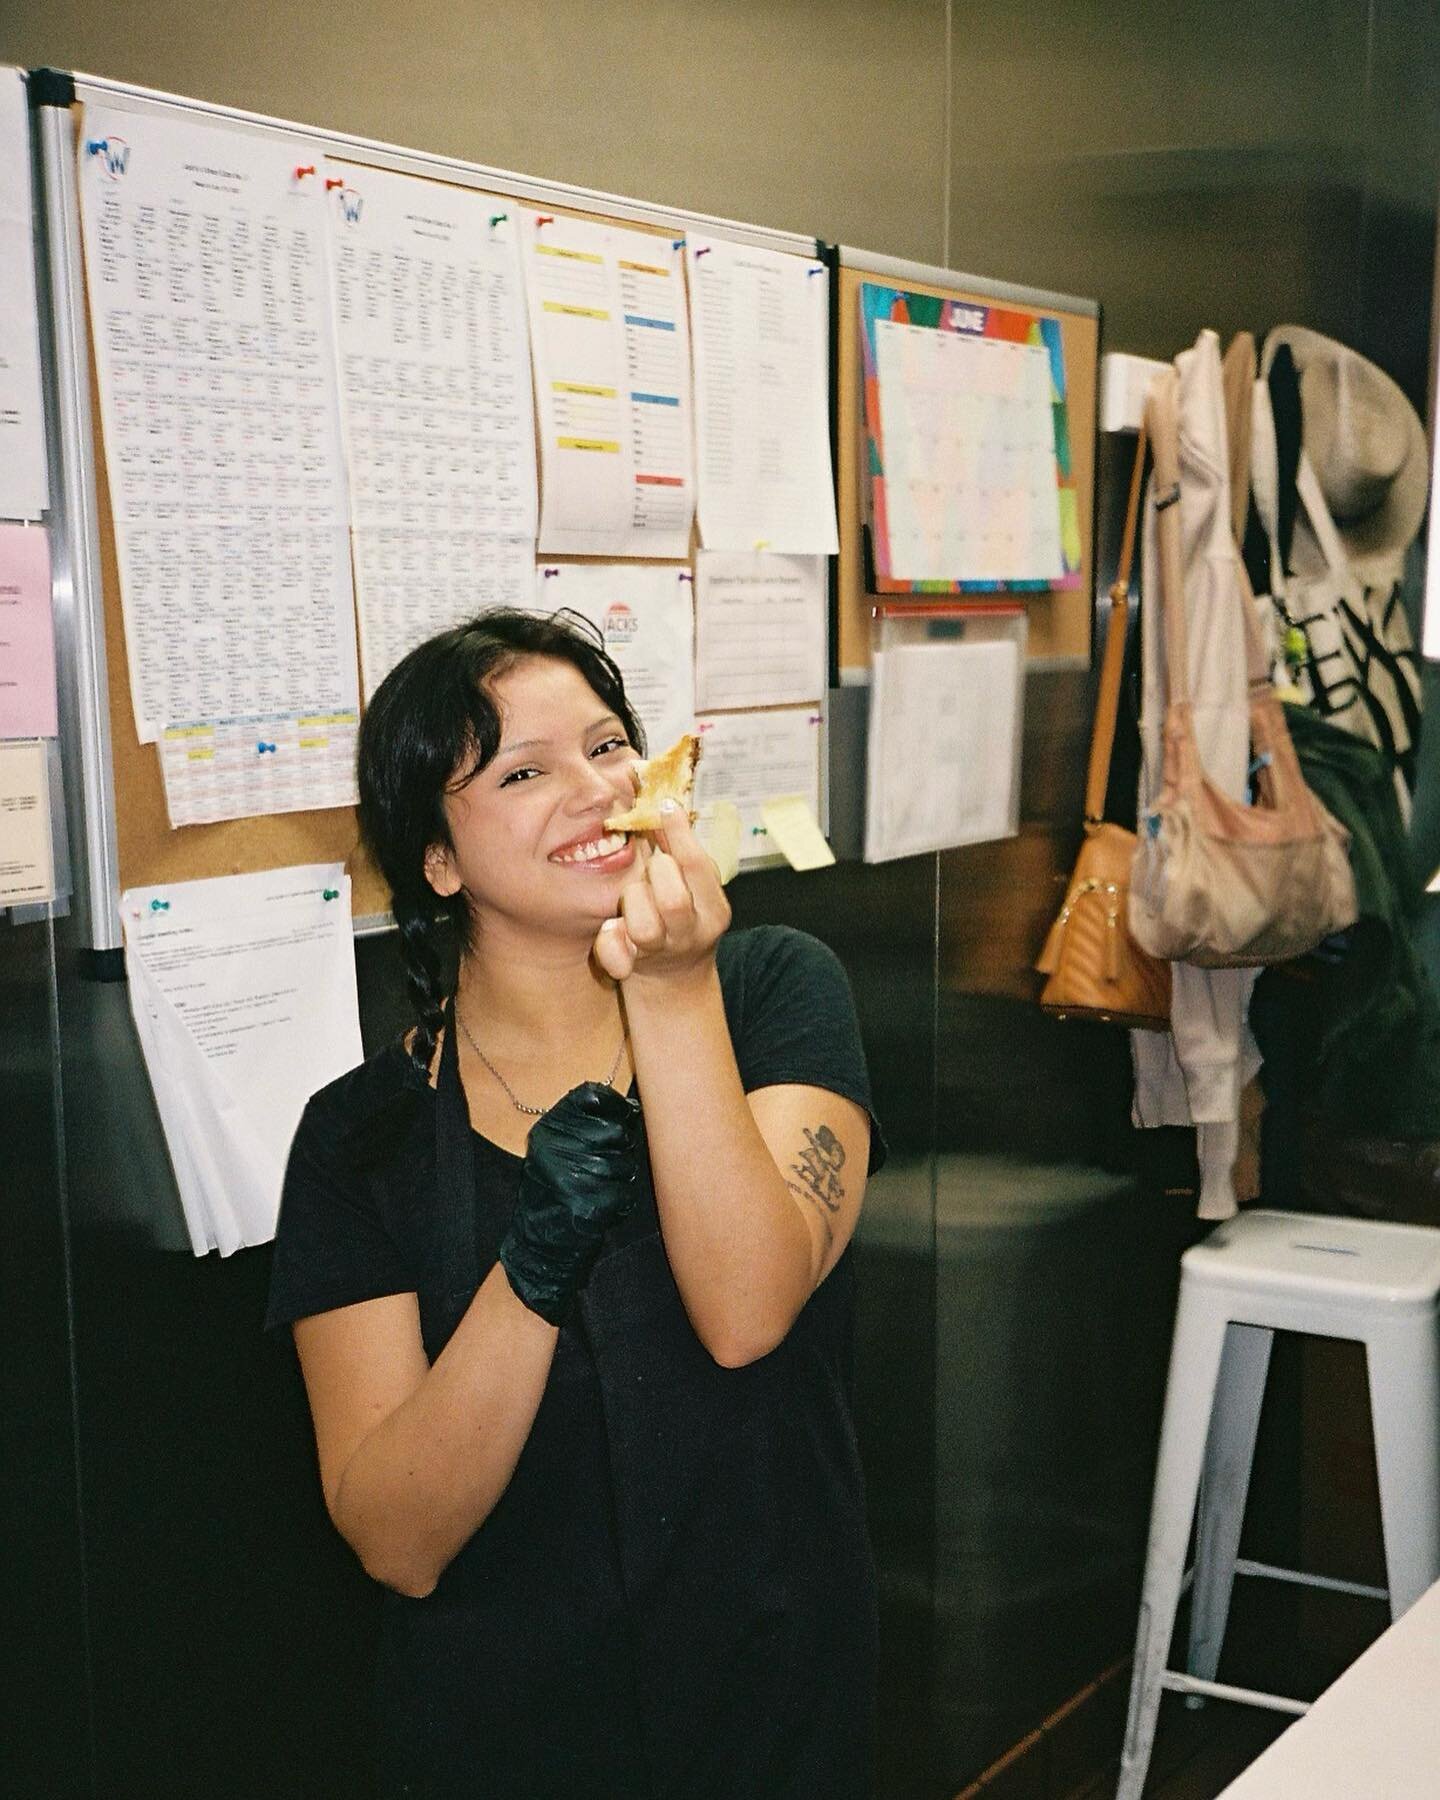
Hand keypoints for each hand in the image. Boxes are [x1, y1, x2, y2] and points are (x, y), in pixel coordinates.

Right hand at [499, 1081, 642, 1325]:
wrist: (536, 1247)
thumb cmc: (553, 1194)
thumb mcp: (556, 1151)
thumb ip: (587, 1126)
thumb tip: (632, 1107)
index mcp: (547, 1130)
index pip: (593, 1096)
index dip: (615, 1105)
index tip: (624, 1116)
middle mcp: (555, 1148)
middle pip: (617, 1131)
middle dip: (621, 1151)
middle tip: (607, 1168)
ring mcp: (570, 1176)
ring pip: (624, 1163)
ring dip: (621, 1180)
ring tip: (600, 1190)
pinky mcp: (585, 1205)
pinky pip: (624, 1194)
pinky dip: (620, 1204)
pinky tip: (603, 1209)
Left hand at [592, 802, 731, 983]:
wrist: (675, 978)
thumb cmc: (679, 920)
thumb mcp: (691, 889)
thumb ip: (680, 854)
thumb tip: (664, 804)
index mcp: (713, 909)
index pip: (698, 866)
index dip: (679, 833)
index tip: (664, 805)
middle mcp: (692, 933)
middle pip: (673, 899)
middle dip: (655, 875)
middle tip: (651, 870)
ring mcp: (662, 953)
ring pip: (643, 927)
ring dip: (632, 904)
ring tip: (634, 900)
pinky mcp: (632, 967)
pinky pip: (614, 952)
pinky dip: (609, 939)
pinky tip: (613, 928)